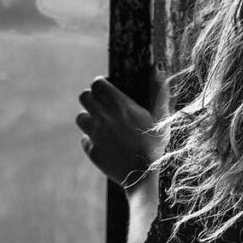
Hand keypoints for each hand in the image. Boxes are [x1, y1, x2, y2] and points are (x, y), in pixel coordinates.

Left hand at [75, 63, 169, 190]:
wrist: (142, 176)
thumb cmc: (155, 143)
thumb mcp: (162, 115)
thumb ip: (158, 90)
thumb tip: (157, 66)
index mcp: (118, 106)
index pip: (97, 84)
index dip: (102, 83)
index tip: (111, 86)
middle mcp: (101, 118)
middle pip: (84, 97)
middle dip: (93, 96)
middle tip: (106, 102)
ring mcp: (93, 135)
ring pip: (80, 117)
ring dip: (90, 116)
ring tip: (105, 121)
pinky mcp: (91, 151)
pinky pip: (85, 138)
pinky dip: (92, 137)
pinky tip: (107, 141)